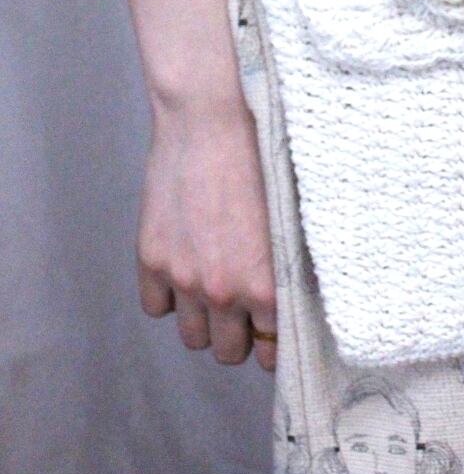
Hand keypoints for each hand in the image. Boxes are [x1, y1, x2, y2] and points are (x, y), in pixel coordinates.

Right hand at [136, 96, 277, 372]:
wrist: (212, 121)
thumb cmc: (266, 159)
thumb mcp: (295, 221)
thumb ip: (293, 270)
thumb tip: (302, 303)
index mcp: (267, 285)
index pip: (272, 350)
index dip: (275, 343)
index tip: (276, 333)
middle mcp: (223, 291)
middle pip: (229, 352)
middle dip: (241, 336)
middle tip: (248, 312)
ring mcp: (183, 277)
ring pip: (193, 338)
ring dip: (206, 322)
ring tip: (217, 293)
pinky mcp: (151, 258)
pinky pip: (156, 307)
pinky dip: (170, 297)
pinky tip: (186, 271)